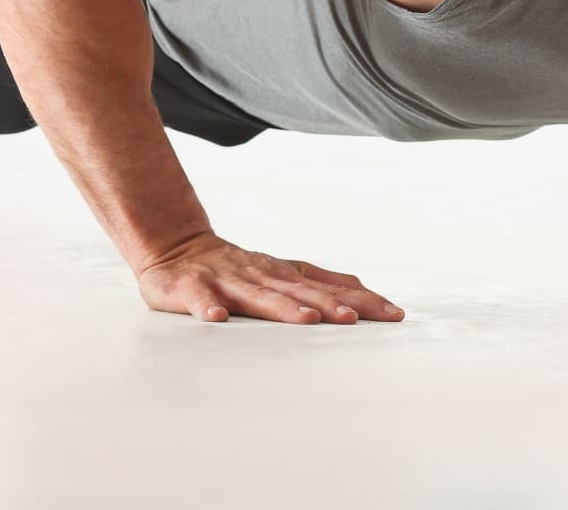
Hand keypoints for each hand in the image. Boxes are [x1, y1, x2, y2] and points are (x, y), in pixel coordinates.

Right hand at [135, 232, 406, 324]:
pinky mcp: (189, 287)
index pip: (327, 286)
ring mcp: (225, 279)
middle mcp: (259, 274)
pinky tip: (216, 318)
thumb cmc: (234, 268)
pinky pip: (198, 298)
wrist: (175, 246)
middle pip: (298, 291)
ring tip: (306, 321)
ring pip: (256, 294)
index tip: (392, 314)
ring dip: (281, 308)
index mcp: (282, 273)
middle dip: (327, 305)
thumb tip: (363, 290)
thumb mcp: (280, 272)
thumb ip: (317, 281)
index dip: (360, 299)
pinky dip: (207, 307)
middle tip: (354, 320)